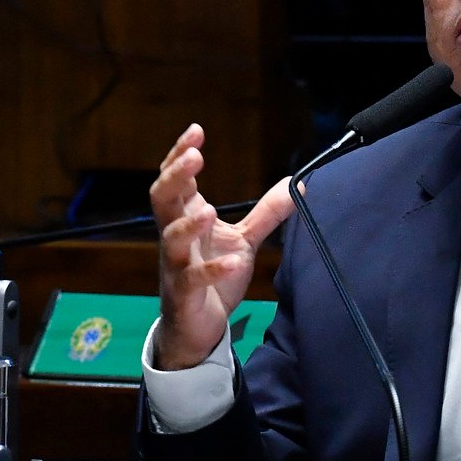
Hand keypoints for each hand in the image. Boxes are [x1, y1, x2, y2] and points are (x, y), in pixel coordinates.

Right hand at [148, 124, 293, 368]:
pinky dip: (213, 271)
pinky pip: (194, 279)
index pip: (175, 180)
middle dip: (175, 176)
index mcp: (186, 218)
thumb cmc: (214, 279)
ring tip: (210, 210)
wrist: (198, 328)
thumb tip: (298, 184)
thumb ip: (266, 213)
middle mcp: (176, 237)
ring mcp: (177, 265)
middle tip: (194, 156)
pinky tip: (234, 263)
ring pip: (171, 238)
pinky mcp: (185, 294)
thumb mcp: (245, 241)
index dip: (180, 155)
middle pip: (162, 199)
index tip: (196, 131)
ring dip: (189, 223)